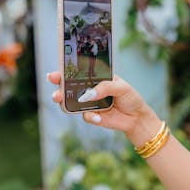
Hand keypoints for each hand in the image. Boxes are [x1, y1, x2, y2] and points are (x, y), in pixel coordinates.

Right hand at [47, 71, 161, 146]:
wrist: (136, 118)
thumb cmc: (130, 98)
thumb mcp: (121, 87)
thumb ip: (105, 87)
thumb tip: (88, 95)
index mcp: (96, 78)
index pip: (79, 72)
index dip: (66, 71)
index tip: (56, 72)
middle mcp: (90, 90)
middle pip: (70, 86)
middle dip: (58, 84)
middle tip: (53, 83)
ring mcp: (89, 103)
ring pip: (71, 102)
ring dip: (63, 100)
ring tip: (60, 99)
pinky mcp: (92, 116)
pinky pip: (85, 115)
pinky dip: (90, 116)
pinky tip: (99, 117)